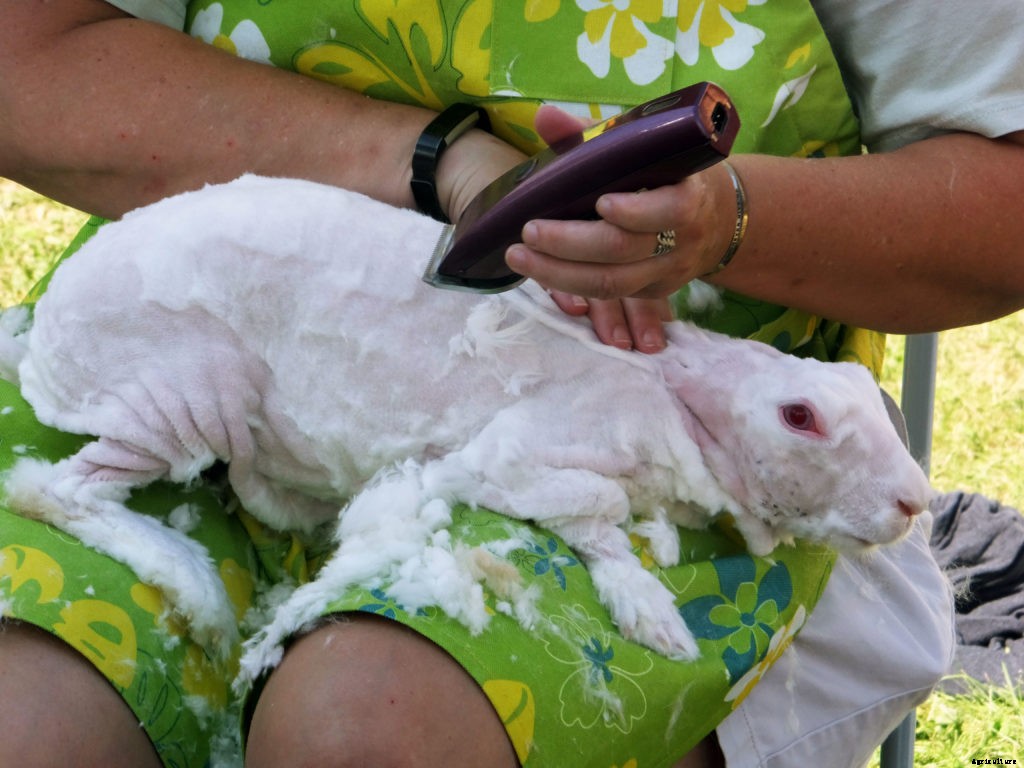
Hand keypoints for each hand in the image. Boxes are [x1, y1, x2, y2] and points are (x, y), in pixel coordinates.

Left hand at [506, 106, 734, 352]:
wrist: (719, 221)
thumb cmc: (669, 173)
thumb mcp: (645, 150)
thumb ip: (592, 135)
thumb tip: (543, 115)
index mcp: (688, 196)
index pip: (668, 210)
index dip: (635, 212)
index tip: (600, 203)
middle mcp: (681, 240)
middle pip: (624, 251)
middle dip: (571, 243)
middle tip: (528, 231)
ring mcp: (666, 272)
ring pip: (611, 285)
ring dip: (559, 273)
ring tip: (518, 256)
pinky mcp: (651, 293)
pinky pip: (608, 297)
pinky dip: (568, 284)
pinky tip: (538, 270)